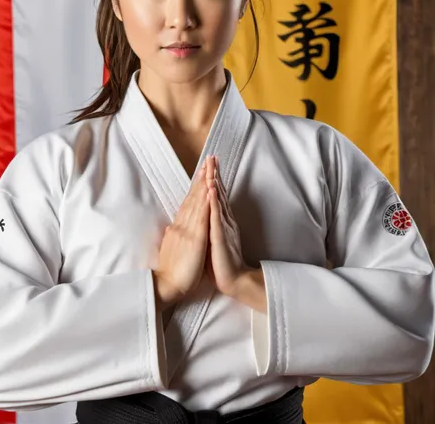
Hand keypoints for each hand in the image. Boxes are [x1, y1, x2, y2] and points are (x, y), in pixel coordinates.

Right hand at [154, 162, 209, 309]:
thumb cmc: (171, 270)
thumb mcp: (171, 248)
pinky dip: (205, 203)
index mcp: (179, 227)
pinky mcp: (195, 239)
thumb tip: (170, 227)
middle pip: (193, 197)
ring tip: (209, 169)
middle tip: (207, 161)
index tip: (202, 171)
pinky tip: (209, 192)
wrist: (167, 285)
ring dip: (203, 185)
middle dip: (201, 178)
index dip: (196, 186)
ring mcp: (188, 230)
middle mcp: (183, 225)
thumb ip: (172, 236)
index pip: (189, 202)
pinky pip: (201, 218)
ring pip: (197, 203)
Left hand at [205, 156, 247, 296]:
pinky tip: (212, 189)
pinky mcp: (220, 236)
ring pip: (218, 200)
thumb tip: (203, 219)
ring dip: (215, 182)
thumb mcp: (212, 241)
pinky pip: (216, 216)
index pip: (215, 196)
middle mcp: (223, 220)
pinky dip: (214, 201)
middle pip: (218, 193)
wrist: (234, 280)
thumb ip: (209, 228)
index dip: (212, 179)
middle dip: (214, 174)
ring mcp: (222, 226)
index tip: (208, 165)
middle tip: (212, 157)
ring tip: (212, 166)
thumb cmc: (221, 263)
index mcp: (219, 221)